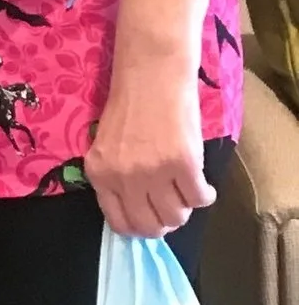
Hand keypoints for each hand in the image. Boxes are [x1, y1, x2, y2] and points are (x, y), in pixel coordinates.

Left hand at [85, 59, 212, 238]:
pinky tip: (204, 185)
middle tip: (174, 210)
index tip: (151, 221)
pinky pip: (199, 199)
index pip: (119, 223)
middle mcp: (124, 178)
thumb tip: (139, 212)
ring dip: (185, 209)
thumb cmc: (131, 107)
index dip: (139, 228)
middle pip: (150, 226)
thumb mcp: (108, 147)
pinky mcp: (184, 163)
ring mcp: (154, 172)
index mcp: (100, 175)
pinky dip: (205, 196)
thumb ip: (117, 178)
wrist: (152, 75)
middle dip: (165, 224)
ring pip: (177, 216)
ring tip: (187, 191)